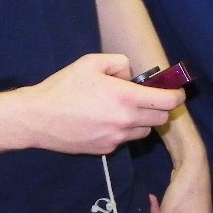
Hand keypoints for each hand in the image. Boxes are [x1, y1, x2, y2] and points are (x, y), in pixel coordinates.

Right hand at [20, 54, 183, 154]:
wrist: (36, 118)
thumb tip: (133, 76)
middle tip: (146, 98)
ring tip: (123, 110)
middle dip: (159, 107)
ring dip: (142, 121)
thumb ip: (121, 63)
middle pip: (162, 118)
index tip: (175, 91)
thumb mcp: (92, 62)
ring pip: (145, 131)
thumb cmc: (63, 87)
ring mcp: (116, 138)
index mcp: (127, 97)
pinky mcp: (106, 150)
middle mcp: (126, 121)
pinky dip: (124, 131)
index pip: (169, 102)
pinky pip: (125, 140)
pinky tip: (105, 121)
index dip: (177, 95)